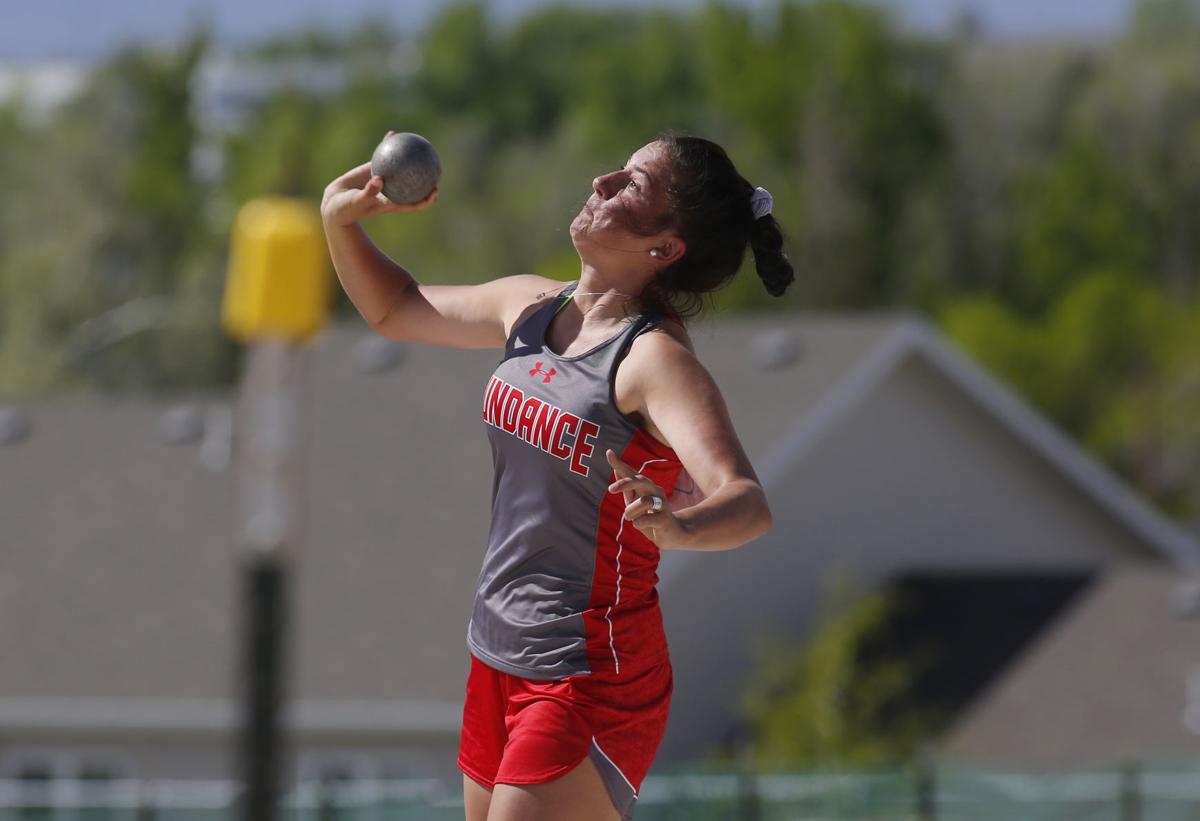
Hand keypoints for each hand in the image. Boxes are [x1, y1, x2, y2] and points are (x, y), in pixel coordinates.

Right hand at [321, 131, 438, 226]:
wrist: (334, 203)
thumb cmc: (347, 208)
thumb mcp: (358, 202)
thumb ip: (369, 192)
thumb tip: (379, 180)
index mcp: (392, 203)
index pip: (415, 203)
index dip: (428, 199)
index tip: (436, 191)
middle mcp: (392, 191)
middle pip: (415, 185)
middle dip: (429, 178)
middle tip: (438, 168)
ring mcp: (384, 179)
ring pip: (402, 168)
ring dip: (412, 159)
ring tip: (421, 146)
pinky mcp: (373, 168)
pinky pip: (384, 156)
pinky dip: (388, 146)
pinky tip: (392, 134)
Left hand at [606, 449, 688, 548]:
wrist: (672, 533)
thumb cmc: (650, 516)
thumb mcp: (636, 503)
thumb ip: (627, 489)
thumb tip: (616, 469)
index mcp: (646, 486)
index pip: (631, 473)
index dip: (619, 463)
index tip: (608, 453)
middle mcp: (655, 491)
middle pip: (640, 480)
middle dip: (624, 483)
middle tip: (610, 489)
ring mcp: (662, 504)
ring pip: (643, 502)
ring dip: (630, 512)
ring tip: (630, 518)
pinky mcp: (665, 518)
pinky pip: (645, 519)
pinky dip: (638, 523)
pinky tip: (640, 525)